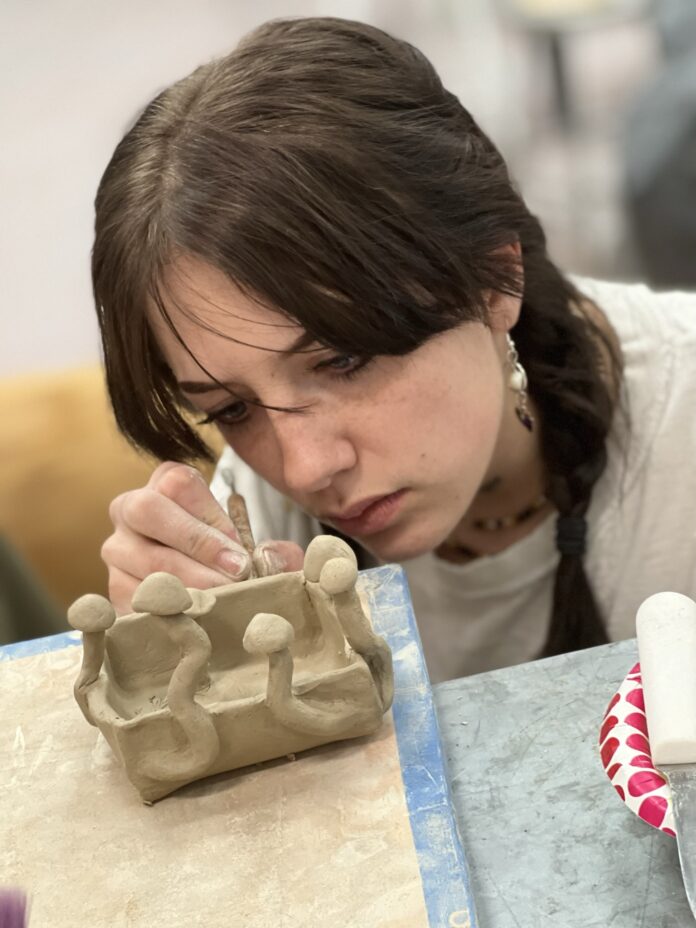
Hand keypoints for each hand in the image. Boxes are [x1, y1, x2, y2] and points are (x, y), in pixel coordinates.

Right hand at [102, 462, 303, 613]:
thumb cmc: (229, 562)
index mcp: (166, 484)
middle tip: (235, 574)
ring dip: (188, 581)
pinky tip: (196, 617)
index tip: (240, 552)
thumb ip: (274, 552)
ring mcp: (117, 549)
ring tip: (222, 600)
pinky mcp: (113, 588)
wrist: (204, 593)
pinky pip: (132, 596)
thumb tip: (272, 558)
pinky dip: (167, 608)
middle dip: (196, 543)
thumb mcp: (253, 549)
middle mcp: (130, 508)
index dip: (211, 517)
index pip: (179, 484)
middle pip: (148, 510)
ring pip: (143, 558)